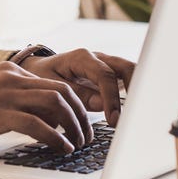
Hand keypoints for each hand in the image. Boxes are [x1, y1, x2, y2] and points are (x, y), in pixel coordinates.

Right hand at [0, 61, 92, 152]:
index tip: (80, 124)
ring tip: (78, 144)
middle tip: (86, 136)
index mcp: (10, 72)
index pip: (54, 84)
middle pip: (62, 92)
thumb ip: (14, 98)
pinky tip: (61, 148)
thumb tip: (43, 118)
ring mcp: (4, 94)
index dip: (74, 106)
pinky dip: (55, 137)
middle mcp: (11, 78)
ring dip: (73, 127)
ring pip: (55, 104)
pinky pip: (37, 124)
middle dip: (80, 116)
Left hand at [18, 49, 133, 126]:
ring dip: (138, 92)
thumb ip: (77, 94)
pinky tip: (135, 113)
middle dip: (136, 90)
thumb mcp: (53, 86)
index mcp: (81, 58)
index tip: (113, 120)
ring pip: (132, 73)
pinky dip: (134, 94)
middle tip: (134, 116)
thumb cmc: (43, 77)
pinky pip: (128, 81)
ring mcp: (107, 65)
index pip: (104, 75)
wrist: (38, 70)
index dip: (111, 98)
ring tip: (138, 115)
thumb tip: (102, 104)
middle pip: (127, 68)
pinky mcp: (111, 75)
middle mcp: (98, 58)